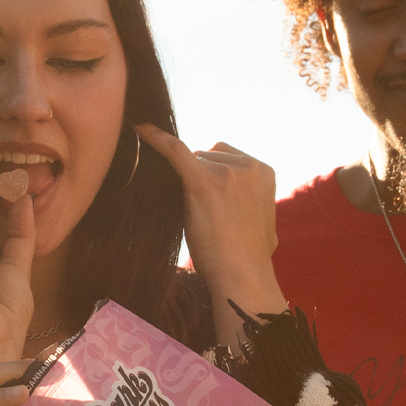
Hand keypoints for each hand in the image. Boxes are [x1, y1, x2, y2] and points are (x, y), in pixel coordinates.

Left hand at [138, 126, 286, 319]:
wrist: (243, 276)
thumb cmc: (250, 259)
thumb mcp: (263, 223)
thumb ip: (252, 203)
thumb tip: (239, 207)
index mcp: (265, 172)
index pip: (227, 156)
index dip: (212, 172)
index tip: (200, 187)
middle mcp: (248, 166)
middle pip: (208, 155)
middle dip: (201, 177)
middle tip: (201, 212)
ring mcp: (226, 172)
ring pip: (192, 161)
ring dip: (189, 182)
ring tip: (196, 217)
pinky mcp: (202, 181)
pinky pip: (174, 150)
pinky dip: (155, 138)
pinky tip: (140, 130)